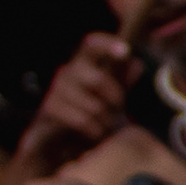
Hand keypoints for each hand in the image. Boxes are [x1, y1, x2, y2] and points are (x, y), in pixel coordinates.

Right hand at [16, 36, 136, 177]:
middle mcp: (68, 73)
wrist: (59, 139)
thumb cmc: (89, 111)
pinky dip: (93, 130)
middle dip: (114, 98)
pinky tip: (94, 133)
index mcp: (83, 64)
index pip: (91, 45)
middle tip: (118, 110)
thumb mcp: (110, 95)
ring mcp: (56, 90)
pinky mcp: (49, 110)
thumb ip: (122, 80)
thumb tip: (136, 64)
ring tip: (105, 125)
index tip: (125, 51)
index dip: (107, 45)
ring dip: (105, 120)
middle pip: (97, 79)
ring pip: (93, 105)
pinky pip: (82, 120)